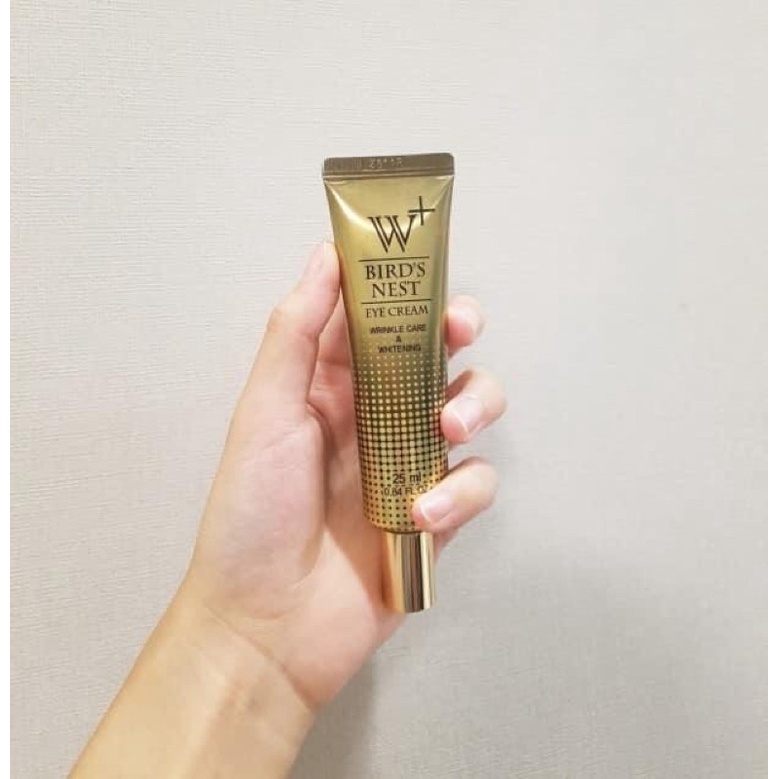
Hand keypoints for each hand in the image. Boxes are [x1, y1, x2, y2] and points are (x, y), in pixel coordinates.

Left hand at [183, 241, 506, 711]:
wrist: (267, 624)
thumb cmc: (252, 515)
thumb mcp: (265, 411)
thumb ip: (297, 333)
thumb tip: (326, 256)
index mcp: (333, 384)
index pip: (380, 317)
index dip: (407, 287)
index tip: (424, 268)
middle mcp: (377, 415)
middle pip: (438, 353)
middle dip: (459, 333)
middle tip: (460, 332)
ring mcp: (410, 462)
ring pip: (471, 408)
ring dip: (473, 407)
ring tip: (445, 431)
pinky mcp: (437, 512)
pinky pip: (476, 481)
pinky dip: (460, 491)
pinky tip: (422, 512)